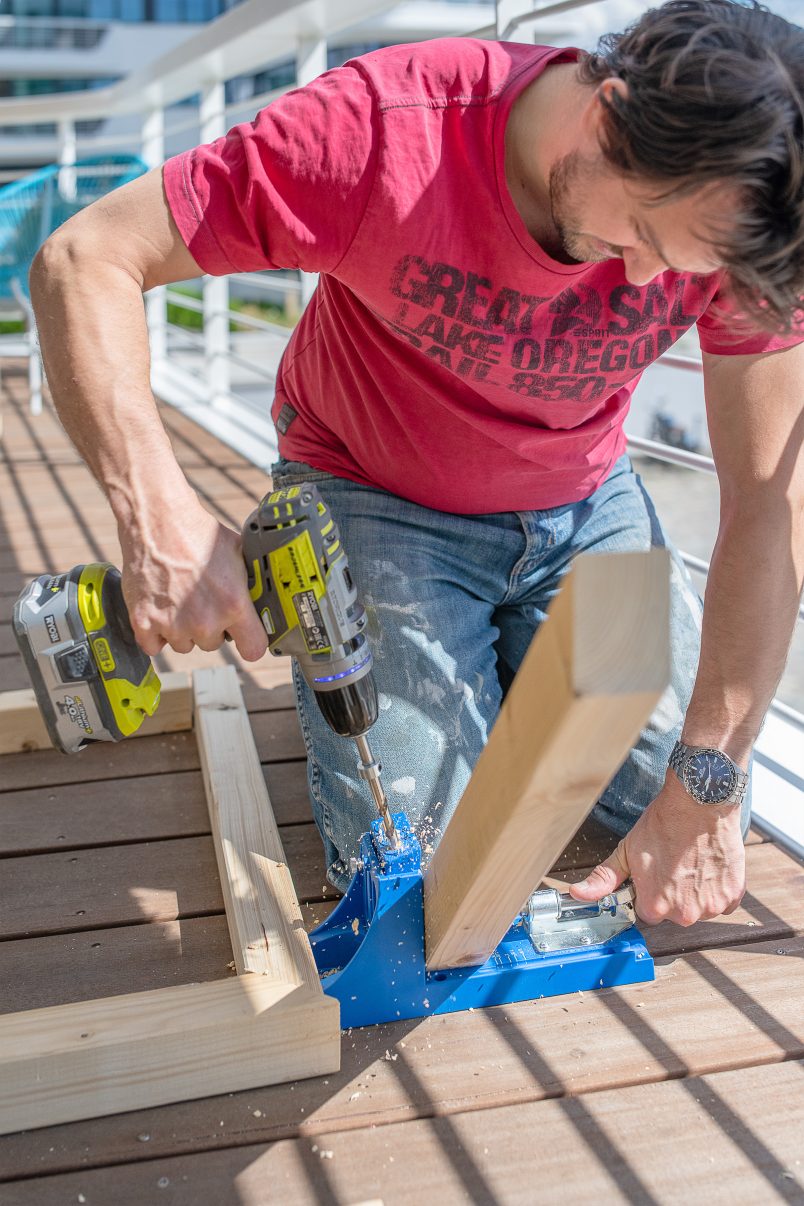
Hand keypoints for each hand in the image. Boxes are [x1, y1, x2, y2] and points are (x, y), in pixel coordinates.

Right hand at [119, 501, 267, 662]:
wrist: (158, 521)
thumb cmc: (198, 534)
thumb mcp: (238, 555)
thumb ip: (250, 585)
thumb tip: (264, 599)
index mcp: (233, 605)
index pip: (254, 649)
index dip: (250, 642)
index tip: (244, 637)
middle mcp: (204, 621)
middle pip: (213, 644)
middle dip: (210, 627)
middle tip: (201, 600)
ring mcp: (172, 624)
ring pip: (184, 644)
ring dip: (181, 629)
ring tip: (178, 598)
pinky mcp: (143, 622)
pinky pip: (153, 646)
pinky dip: (155, 633)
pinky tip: (159, 609)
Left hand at [568, 773, 745, 925]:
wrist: (699, 803)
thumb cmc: (663, 824)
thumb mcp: (626, 851)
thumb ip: (603, 880)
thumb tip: (577, 895)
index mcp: (655, 907)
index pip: (649, 912)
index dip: (651, 891)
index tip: (655, 874)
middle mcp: (684, 914)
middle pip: (675, 912)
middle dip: (673, 893)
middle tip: (674, 864)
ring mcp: (712, 906)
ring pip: (700, 907)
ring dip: (697, 891)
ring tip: (691, 861)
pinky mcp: (734, 895)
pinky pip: (723, 901)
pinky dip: (718, 887)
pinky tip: (708, 865)